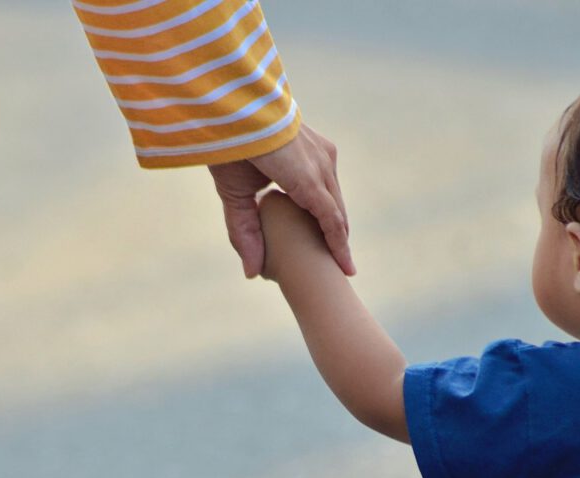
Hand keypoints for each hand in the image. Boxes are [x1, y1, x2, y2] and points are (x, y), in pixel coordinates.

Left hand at [209, 123, 353, 278]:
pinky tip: (323, 216)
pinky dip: (328, 201)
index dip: (338, 248)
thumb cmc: (232, 147)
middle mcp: (322, 163)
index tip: (347, 271)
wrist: (236, 102)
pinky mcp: (321, 144)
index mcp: (305, 177)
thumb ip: (244, 231)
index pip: (331, 220)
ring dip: (334, 220)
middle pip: (337, 211)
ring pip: (335, 195)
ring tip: (333, 245)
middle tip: (341, 267)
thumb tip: (252, 273)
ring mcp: (324, 151)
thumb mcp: (233, 194)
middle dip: (339, 239)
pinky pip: (329, 180)